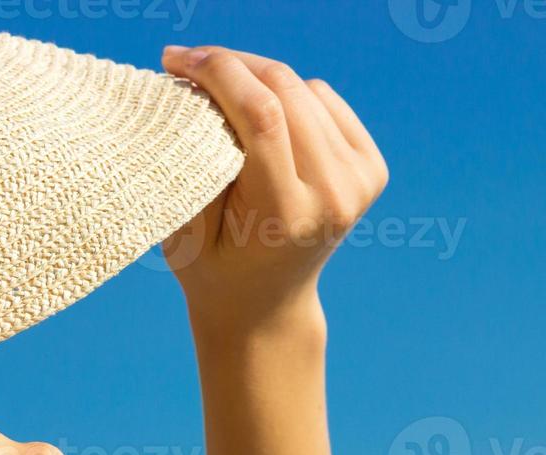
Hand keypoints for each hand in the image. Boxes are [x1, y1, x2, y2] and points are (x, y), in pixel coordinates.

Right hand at [161, 46, 387, 331]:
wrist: (264, 304)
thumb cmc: (212, 267)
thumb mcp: (184, 227)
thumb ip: (193, 163)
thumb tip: (193, 88)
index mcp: (285, 215)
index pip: (261, 116)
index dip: (218, 72)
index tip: (175, 60)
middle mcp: (333, 196)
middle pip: (285, 91)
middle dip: (232, 64)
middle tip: (188, 63)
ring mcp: (359, 183)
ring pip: (305, 89)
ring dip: (257, 77)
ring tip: (220, 91)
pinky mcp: (370, 169)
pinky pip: (325, 99)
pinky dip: (291, 94)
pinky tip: (263, 113)